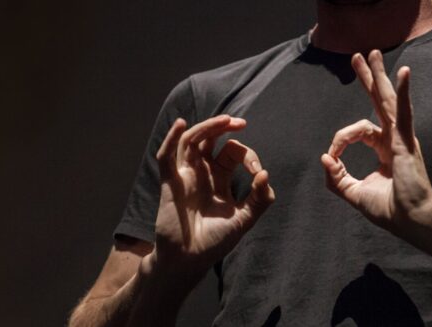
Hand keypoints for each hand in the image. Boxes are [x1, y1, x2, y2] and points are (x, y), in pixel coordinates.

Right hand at [150, 115, 274, 277]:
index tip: (257, 173)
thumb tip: (264, 174)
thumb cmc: (215, 242)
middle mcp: (202, 174)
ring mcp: (185, 176)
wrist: (190, 261)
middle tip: (241, 122)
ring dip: (206, 127)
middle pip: (209, 139)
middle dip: (224, 127)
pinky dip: (172, 138)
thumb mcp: (245, 220)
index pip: (231, 153)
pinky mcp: (170, 183)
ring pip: (191, 141)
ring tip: (224, 120)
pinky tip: (182, 124)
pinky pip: (166, 156)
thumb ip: (260, 200)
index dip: (247, 157)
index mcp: (219, 180)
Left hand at [320, 50, 431, 231]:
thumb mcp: (355, 193)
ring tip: (371, 54)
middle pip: (378, 102)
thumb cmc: (391, 211)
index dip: (340, 139)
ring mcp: (402, 139)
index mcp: (385, 149)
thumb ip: (337, 177)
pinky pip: (402, 113)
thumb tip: (324, 157)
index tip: (331, 157)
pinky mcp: (406, 143)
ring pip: (388, 101)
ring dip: (379, 77)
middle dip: (368, 79)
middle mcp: (394, 139)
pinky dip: (403, 92)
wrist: (413, 223)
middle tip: (359, 57)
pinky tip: (403, 73)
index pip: (359, 130)